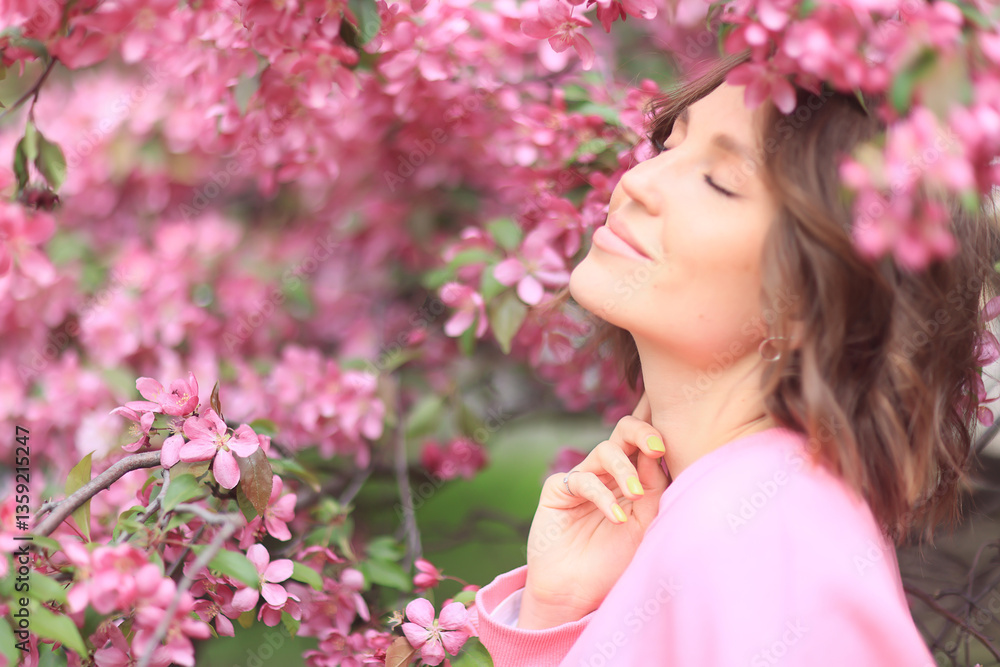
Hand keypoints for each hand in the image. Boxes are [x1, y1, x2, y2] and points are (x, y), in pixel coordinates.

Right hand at [518, 392, 669, 628]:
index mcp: (633, 476)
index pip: (645, 443)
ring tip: (636, 494)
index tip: (677, 424)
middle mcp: (608, 472)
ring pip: (605, 451)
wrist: (577, 592)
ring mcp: (583, 478)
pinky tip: (616, 518)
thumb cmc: (615, 560)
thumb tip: (657, 451)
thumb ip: (653, 487)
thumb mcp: (646, 523)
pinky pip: (583, 480)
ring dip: (624, 469)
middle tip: (657, 447)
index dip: (657, 428)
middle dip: (642, 432)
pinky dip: (602, 496)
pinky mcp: (559, 489)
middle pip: (624, 433)